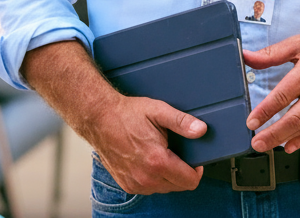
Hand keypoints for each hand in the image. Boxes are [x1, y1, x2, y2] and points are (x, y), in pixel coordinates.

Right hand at [81, 95, 206, 194]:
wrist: (99, 118)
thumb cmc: (126, 114)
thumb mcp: (158, 111)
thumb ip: (181, 122)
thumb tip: (201, 130)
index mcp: (157, 161)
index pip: (190, 181)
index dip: (197, 170)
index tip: (194, 160)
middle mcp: (146, 177)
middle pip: (179, 186)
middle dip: (182, 172)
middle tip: (175, 152)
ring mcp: (135, 183)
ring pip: (164, 188)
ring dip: (168, 176)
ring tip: (160, 154)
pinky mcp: (127, 185)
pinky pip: (150, 188)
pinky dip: (153, 178)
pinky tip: (148, 161)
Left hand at [243, 15, 299, 153]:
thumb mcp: (299, 42)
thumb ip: (271, 53)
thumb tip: (248, 57)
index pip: (283, 96)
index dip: (265, 111)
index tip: (251, 122)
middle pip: (295, 118)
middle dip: (273, 133)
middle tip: (257, 143)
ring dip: (286, 138)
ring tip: (268, 145)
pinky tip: (290, 145)